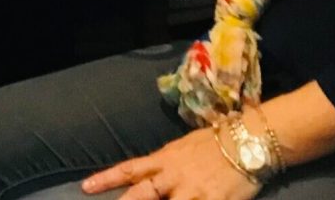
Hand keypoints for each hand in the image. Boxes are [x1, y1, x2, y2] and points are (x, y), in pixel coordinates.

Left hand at [82, 127, 260, 199]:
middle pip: (143, 193)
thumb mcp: (183, 147)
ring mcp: (194, 191)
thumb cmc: (215, 141)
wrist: (248, 140)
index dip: (107, 178)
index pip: (130, 169)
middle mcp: (175, 176)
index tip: (86, 187)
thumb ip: (165, 162)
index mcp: (165, 159)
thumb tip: (147, 172)